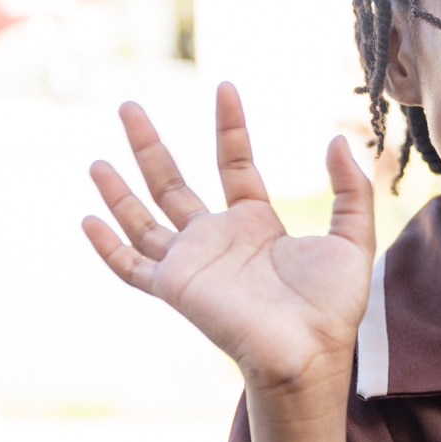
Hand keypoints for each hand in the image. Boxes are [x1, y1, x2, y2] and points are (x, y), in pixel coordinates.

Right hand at [82, 82, 374, 398]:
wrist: (309, 352)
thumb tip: (337, 140)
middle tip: (128, 106)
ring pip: (143, 219)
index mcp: (256, 226)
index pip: (233, 164)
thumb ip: (350, 189)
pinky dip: (108, 247)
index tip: (225, 88)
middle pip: (173, 183)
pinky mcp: (175, 288)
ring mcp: (192, 264)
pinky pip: (132, 266)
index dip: (229, 127)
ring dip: (119, 190)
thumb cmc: (333, 307)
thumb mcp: (353, 237)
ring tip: (96, 162)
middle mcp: (218, 240)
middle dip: (149, 145)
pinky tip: (87, 221)